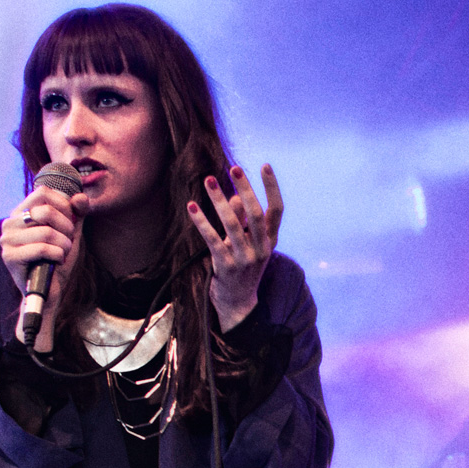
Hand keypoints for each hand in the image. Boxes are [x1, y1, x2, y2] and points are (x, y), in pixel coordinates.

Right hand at [0, 184, 89, 351]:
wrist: (49, 291)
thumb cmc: (58, 260)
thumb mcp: (71, 233)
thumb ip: (77, 213)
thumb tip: (81, 197)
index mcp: (22, 213)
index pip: (43, 192)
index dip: (64, 205)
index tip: (70, 223)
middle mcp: (10, 223)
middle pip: (47, 211)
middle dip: (67, 228)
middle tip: (68, 242)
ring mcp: (7, 240)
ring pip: (47, 231)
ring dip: (64, 245)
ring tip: (62, 253)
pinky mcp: (9, 257)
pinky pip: (42, 248)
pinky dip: (58, 256)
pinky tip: (56, 262)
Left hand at [188, 164, 282, 330]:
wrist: (238, 302)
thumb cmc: (243, 265)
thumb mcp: (248, 242)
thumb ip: (243, 219)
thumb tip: (236, 195)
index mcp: (270, 240)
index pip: (277, 210)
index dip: (272, 187)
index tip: (264, 165)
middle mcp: (261, 248)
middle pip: (256, 213)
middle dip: (246, 189)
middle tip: (234, 168)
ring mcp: (244, 259)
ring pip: (232, 224)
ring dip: (219, 201)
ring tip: (208, 180)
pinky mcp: (226, 266)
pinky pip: (212, 240)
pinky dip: (201, 222)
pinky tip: (191, 207)